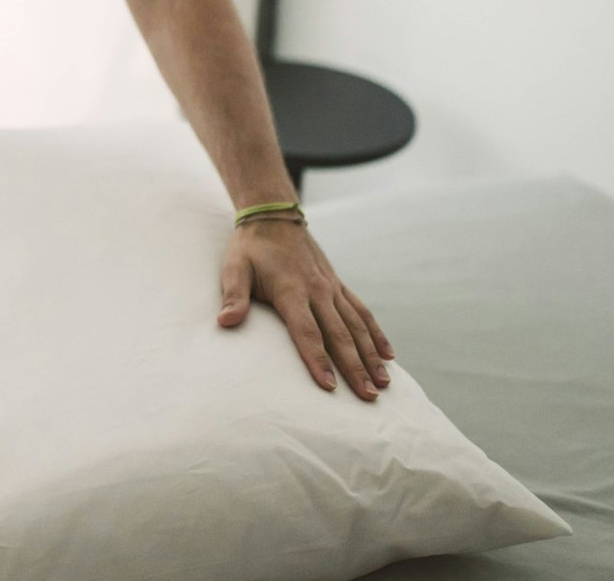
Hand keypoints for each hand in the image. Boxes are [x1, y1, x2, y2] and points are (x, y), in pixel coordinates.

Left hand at [217, 218, 394, 398]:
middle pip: (339, 335)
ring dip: (371, 355)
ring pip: (357, 326)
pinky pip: (361, 311)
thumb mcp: (234, 268)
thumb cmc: (249, 248)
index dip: (317, 359)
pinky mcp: (337, 285)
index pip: (306, 331)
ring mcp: (331, 288)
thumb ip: (233, 296)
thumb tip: (226, 322)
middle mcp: (317, 291)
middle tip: (368, 397)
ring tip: (383, 384)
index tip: (329, 386)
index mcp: (291, 290)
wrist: (273, 217)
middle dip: (355, 367)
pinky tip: (387, 355)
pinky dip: (376, 334)